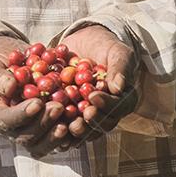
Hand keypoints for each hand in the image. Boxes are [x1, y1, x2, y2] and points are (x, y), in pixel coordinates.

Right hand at [0, 36, 70, 156]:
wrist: (13, 62)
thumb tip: (9, 87)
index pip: (5, 121)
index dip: (21, 115)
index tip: (37, 103)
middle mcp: (12, 130)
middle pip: (26, 137)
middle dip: (43, 124)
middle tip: (59, 107)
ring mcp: (30, 133)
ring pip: (42, 145)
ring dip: (57, 135)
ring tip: (71, 120)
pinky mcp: (47, 131)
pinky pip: (58, 141)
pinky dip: (70, 135)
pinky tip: (81, 124)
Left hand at [58, 25, 138, 147]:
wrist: (81, 45)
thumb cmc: (104, 47)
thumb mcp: (116, 51)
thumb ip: (120, 67)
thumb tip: (118, 88)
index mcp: (123, 99)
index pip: (119, 106)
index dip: (107, 104)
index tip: (94, 96)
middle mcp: (107, 113)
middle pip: (103, 124)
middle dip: (93, 122)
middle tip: (83, 114)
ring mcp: (88, 117)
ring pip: (86, 131)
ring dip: (78, 131)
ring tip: (69, 124)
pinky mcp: (70, 118)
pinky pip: (66, 129)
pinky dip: (60, 131)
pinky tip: (52, 128)